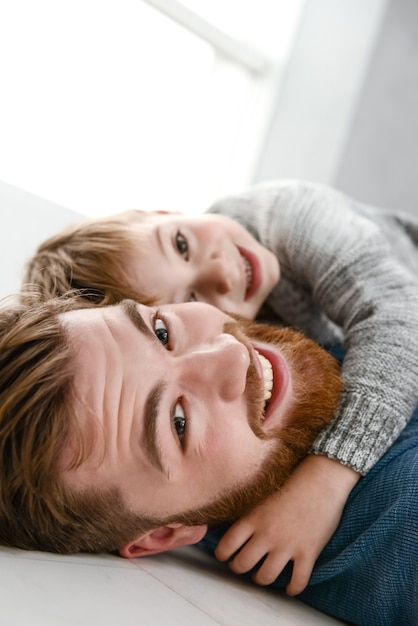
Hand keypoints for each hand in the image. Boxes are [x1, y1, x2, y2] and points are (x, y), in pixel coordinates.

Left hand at [215, 455, 359, 594]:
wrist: (322, 478)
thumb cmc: (293, 481)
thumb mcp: (263, 495)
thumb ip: (251, 513)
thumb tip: (237, 526)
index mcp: (253, 518)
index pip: (226, 545)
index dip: (222, 555)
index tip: (225, 556)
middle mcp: (267, 534)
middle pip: (242, 565)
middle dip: (239, 568)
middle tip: (243, 566)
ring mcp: (287, 545)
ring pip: (265, 577)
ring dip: (261, 579)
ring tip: (262, 575)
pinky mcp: (308, 552)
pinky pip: (298, 581)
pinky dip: (293, 589)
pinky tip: (290, 588)